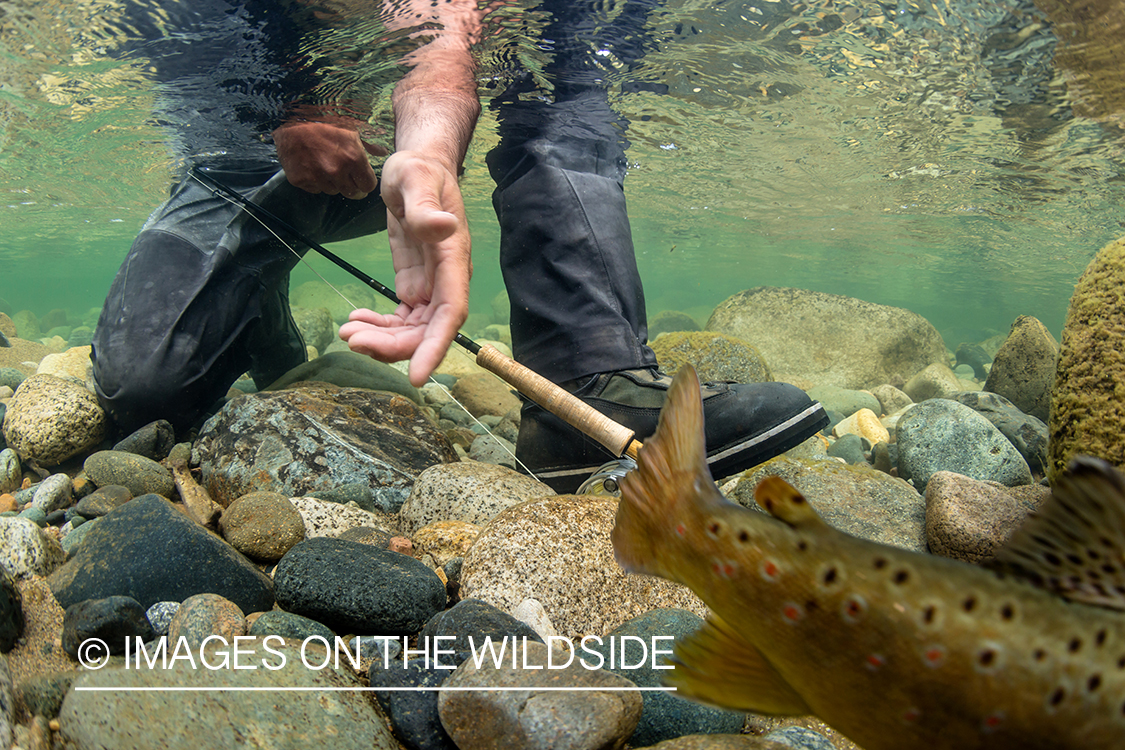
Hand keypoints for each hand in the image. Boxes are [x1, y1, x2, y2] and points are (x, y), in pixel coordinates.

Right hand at [273, 120, 386, 198]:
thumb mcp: (351, 127)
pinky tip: (312, 166)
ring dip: (332, 182)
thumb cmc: (323, 119)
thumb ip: (368, 143)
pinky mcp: (300, 180)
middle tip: (345, 174)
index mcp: (353, 158)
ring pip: (332, 191)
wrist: (289, 117)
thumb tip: (382, 152)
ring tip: (326, 164)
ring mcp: (316, 177)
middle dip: (351, 185)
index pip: (368, 186)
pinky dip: (315, 181)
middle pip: (352, 192)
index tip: (362, 179)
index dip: (365, 182)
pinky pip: (314, 189)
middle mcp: (336, 171)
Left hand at [338, 150, 470, 385]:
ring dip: (382, 340)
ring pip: (412, 330)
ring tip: (347, 332)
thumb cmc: (418, 171)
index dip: (435, 346)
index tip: (416, 375)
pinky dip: (378, 326)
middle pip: (427, 329)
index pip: (450, 312)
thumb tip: (440, 227)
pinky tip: (354, 320)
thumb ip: (425, 207)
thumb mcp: (415, 179)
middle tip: (354, 341)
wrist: (415, 169)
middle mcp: (446, 280)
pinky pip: (400, 320)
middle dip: (394, 346)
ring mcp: (430, 286)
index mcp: (453, 259)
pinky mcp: (413, 286)